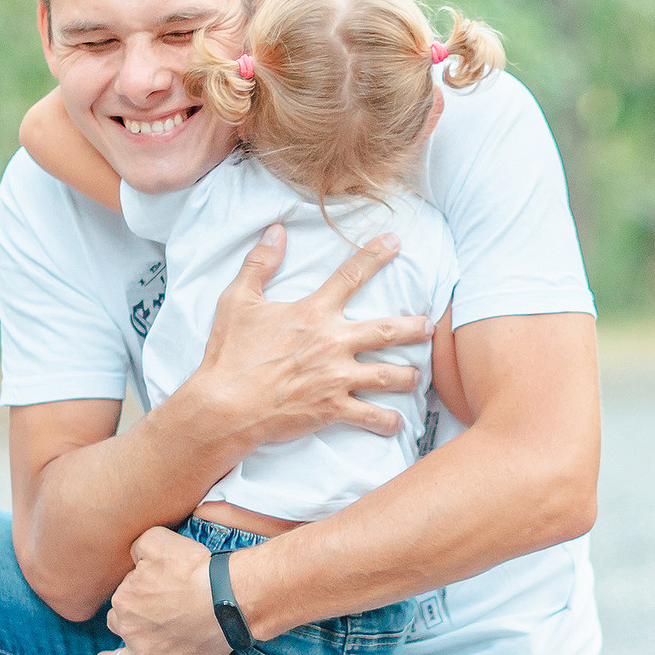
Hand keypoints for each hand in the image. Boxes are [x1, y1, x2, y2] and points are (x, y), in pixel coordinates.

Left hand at [94, 526, 232, 654]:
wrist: (225, 600)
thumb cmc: (195, 569)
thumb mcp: (159, 541)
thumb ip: (137, 546)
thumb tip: (131, 556)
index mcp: (124, 599)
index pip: (123, 594)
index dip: (138, 589)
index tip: (157, 585)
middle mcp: (129, 631)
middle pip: (120, 625)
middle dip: (128, 620)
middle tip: (152, 612)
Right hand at [191, 225, 433, 447]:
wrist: (224, 406)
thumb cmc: (230, 354)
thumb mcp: (237, 301)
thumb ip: (259, 263)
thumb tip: (276, 231)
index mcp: (313, 313)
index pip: (351, 276)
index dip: (376, 255)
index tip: (396, 242)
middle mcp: (333, 343)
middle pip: (387, 330)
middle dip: (414, 328)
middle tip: (430, 326)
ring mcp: (336, 378)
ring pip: (388, 375)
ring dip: (408, 376)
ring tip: (418, 376)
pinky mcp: (333, 409)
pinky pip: (371, 416)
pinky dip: (388, 422)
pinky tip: (397, 423)